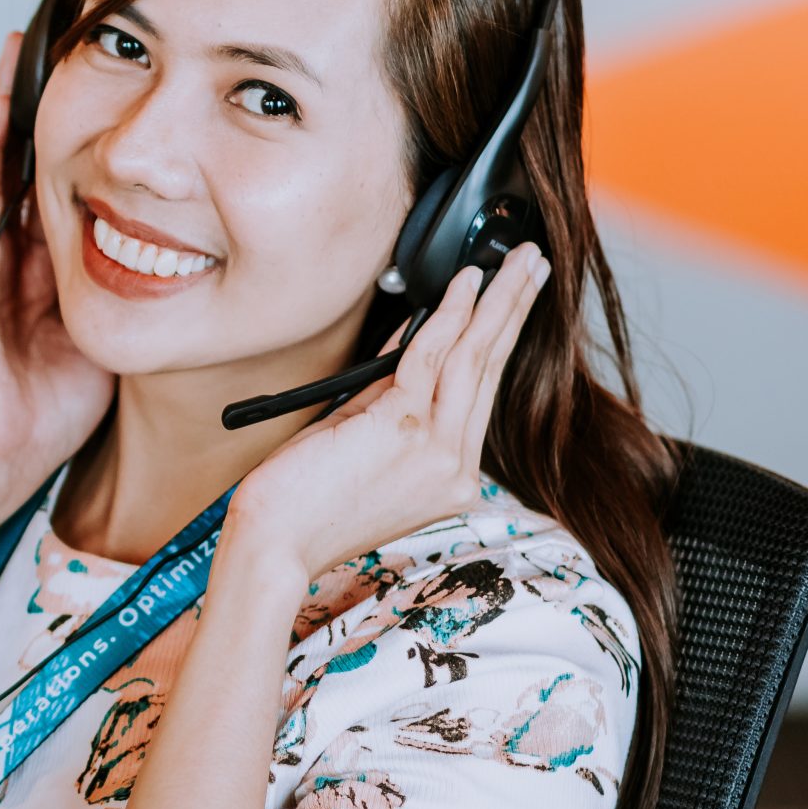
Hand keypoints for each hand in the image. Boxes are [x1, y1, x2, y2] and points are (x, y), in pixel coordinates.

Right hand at [0, 32, 115, 540]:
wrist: (2, 454)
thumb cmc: (62, 409)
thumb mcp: (126, 332)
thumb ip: (157, 293)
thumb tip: (219, 259)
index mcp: (61, 263)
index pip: (90, 181)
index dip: (114, 137)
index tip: (146, 84)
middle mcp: (24, 246)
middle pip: (54, 154)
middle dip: (77, 99)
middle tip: (103, 38)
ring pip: (15, 153)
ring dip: (26, 96)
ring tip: (50, 34)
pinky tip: (9, 83)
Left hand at [225, 244, 550, 588]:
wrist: (272, 546)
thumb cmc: (301, 503)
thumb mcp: (360, 443)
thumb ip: (390, 396)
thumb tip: (414, 337)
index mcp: (449, 479)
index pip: (480, 396)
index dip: (500, 341)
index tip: (514, 302)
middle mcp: (452, 469)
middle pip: (490, 371)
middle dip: (515, 310)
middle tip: (535, 265)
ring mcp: (434, 453)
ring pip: (474, 361)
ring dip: (497, 302)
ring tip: (518, 263)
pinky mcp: (403, 430)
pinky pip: (431, 360)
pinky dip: (449, 316)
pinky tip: (465, 285)